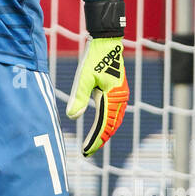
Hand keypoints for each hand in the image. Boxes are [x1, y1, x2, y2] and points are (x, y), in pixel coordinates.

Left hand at [66, 37, 128, 156]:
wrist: (108, 42)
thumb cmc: (95, 58)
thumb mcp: (84, 78)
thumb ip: (79, 97)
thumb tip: (73, 117)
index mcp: (113, 97)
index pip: (104, 126)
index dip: (95, 140)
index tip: (86, 152)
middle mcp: (120, 99)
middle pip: (111, 126)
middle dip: (99, 140)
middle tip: (87, 152)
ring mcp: (121, 95)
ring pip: (114, 121)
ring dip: (104, 133)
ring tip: (93, 143)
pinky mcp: (119, 91)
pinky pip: (115, 113)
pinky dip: (108, 123)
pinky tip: (100, 126)